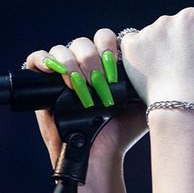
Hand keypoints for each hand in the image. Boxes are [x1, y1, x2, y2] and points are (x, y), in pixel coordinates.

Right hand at [24, 28, 146, 164]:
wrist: (101, 153)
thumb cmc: (123, 132)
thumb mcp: (145, 101)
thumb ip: (151, 80)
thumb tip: (158, 61)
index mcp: (105, 66)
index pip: (104, 38)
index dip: (109, 47)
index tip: (115, 70)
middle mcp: (83, 67)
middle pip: (82, 42)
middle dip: (92, 59)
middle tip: (99, 82)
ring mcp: (62, 75)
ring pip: (60, 49)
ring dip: (71, 63)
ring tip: (80, 84)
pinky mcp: (42, 85)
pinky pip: (35, 59)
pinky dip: (42, 59)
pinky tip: (55, 71)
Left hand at [120, 8, 193, 110]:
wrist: (182, 107)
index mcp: (191, 18)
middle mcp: (167, 20)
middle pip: (174, 31)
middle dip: (179, 47)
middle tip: (185, 72)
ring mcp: (146, 34)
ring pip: (154, 40)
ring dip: (160, 52)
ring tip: (168, 75)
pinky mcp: (130, 48)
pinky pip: (133, 47)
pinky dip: (139, 57)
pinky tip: (151, 71)